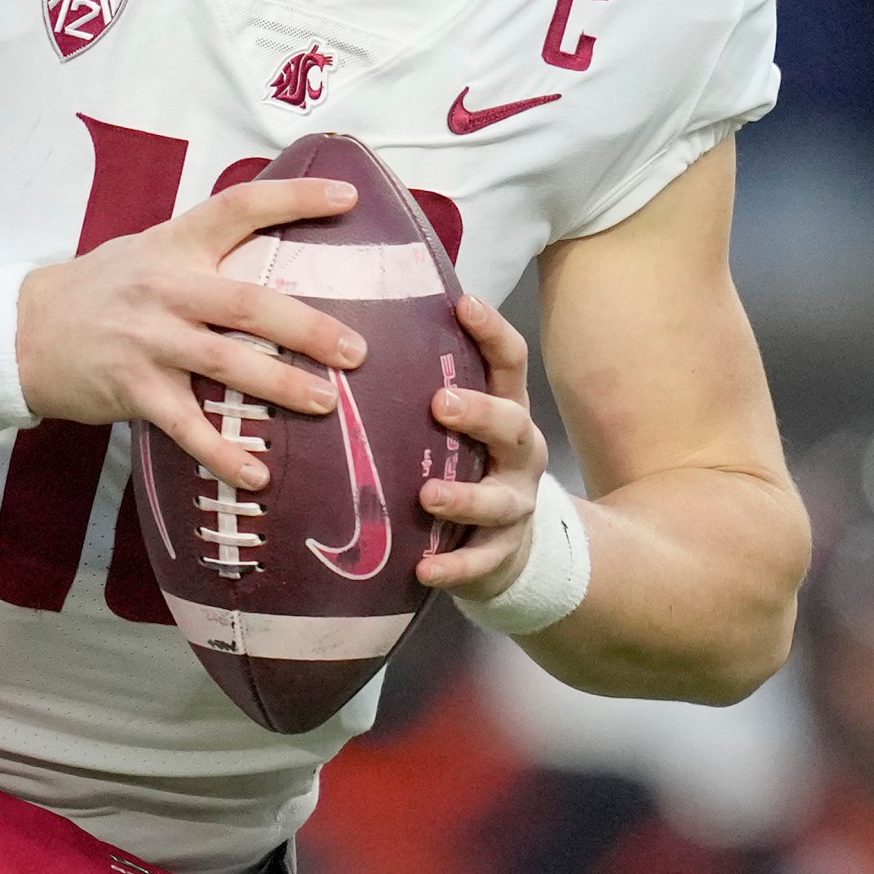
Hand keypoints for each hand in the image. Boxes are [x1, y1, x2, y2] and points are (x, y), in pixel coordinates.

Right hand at [15, 177, 367, 491]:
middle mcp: (165, 290)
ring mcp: (148, 342)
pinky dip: (222, 452)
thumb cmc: (97, 291)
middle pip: (247, 304)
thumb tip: (274, 255)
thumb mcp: (146, 253)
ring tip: (326, 403)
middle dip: (307, 327)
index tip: (347, 197)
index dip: (294, 199)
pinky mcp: (132, 390)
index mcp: (174, 245)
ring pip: (226, 364)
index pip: (239, 208)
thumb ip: (202, 254)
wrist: (22, 332)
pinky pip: (186, 426)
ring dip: (281, 386)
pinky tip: (256, 474)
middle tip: (356, 350)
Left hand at [414, 290, 547, 594]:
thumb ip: (425, 389)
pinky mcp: (501, 553)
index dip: (492, 331)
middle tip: (440, 403)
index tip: (464, 303)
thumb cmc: (466, 468)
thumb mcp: (457, 427)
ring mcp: (515, 505)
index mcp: (507, 411)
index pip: (510, 362)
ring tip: (428, 495)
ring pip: (498, 500)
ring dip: (464, 497)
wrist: (506, 548)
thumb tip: (354, 333)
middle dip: (479, 413)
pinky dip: (454, 568)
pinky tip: (425, 569)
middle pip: (511, 425)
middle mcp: (519, 454)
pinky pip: (480, 562)